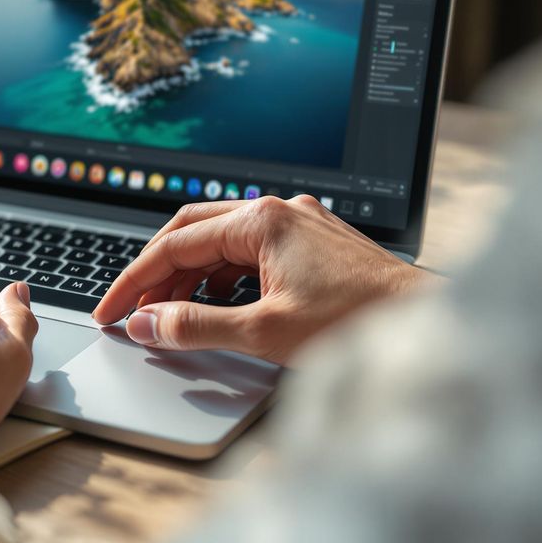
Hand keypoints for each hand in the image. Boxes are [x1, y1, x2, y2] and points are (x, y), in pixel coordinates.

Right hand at [93, 195, 431, 364]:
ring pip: (222, 242)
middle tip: (130, 311)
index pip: (173, 245)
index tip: (110, 312)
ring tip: (169, 316)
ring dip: (189, 277)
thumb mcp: (264, 332)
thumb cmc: (358, 323)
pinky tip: (220, 305)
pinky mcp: (315, 242)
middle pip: (192, 233)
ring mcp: (299, 222)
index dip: (133, 282)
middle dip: (155, 274)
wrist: (431, 326)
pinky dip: (223, 277)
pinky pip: (251, 251)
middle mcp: (278, 210)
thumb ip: (195, 327)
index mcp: (261, 220)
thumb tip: (146, 324)